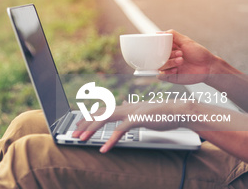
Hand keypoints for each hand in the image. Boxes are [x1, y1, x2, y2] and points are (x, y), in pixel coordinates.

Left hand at [71, 102, 186, 152]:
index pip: (102, 110)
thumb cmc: (163, 113)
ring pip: (104, 119)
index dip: (89, 117)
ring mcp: (131, 112)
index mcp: (126, 106)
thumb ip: (132, 111)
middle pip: (99, 114)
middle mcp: (126, 107)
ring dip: (91, 129)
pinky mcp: (138, 119)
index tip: (78, 125)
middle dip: (84, 123)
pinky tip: (104, 148)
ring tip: (82, 139)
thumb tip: (125, 108)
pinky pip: (120, 130)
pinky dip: (110, 140)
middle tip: (74, 133)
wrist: (180, 111)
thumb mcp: (143, 112)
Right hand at [157, 29, 220, 84]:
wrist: (208, 67)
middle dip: (167, 56)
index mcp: (170, 50)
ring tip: (180, 61)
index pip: (158, 49)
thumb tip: (159, 33)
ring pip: (159, 67)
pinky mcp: (171, 77)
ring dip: (168, 64)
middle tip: (180, 53)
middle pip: (157, 58)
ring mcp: (169, 68)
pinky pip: (162, 76)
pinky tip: (176, 70)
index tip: (168, 46)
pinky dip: (167, 73)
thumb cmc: (199, 53)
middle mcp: (169, 59)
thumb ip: (173, 35)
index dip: (161, 48)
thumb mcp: (186, 41)